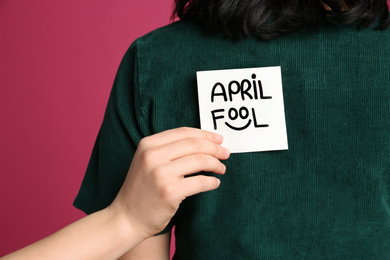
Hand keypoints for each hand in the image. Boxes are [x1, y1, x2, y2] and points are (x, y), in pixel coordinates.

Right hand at [110, 127, 229, 238]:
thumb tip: (203, 142)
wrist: (126, 218)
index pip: (183, 132)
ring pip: (200, 161)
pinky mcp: (170, 192)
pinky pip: (200, 182)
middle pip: (194, 144)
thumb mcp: (147, 161)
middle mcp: (153, 156)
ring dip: (216, 164)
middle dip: (215, 148)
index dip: (205, 134)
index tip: (218, 140)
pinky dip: (212, 182)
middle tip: (226, 153)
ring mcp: (161, 174)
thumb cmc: (142, 189)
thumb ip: (168, 150)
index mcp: (148, 145)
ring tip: (221, 169)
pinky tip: (214, 183)